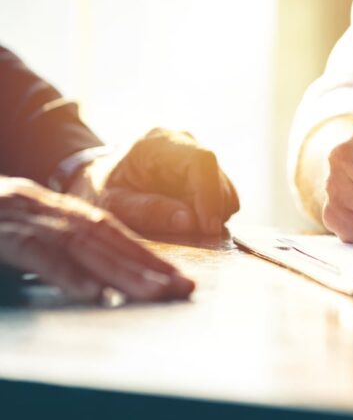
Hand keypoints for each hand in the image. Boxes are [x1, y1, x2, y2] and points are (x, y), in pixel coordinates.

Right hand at [0, 177, 193, 301]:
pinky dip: (70, 274)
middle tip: (185, 288)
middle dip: (149, 266)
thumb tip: (95, 277)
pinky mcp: (2, 235)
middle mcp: (45, 208)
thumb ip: (54, 247)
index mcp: (54, 208)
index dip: (146, 255)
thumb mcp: (19, 228)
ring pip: (82, 245)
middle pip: (105, 238)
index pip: (109, 232)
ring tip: (156, 293)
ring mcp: (24, 219)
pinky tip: (97, 293)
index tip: (179, 277)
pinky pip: (38, 253)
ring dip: (123, 271)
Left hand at [71, 128, 238, 235]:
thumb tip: (190, 222)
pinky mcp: (203, 171)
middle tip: (197, 238)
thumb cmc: (97, 190)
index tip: (209, 228)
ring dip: (214, 213)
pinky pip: (222, 194)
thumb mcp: (110, 204)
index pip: (201, 161)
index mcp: (157, 143)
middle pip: (217, 175)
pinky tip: (189, 221)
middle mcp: (183, 142)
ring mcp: (196, 155)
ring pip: (224, 187)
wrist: (95, 178)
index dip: (210, 194)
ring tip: (187, 230)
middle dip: (212, 210)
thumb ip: (146, 211)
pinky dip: (213, 212)